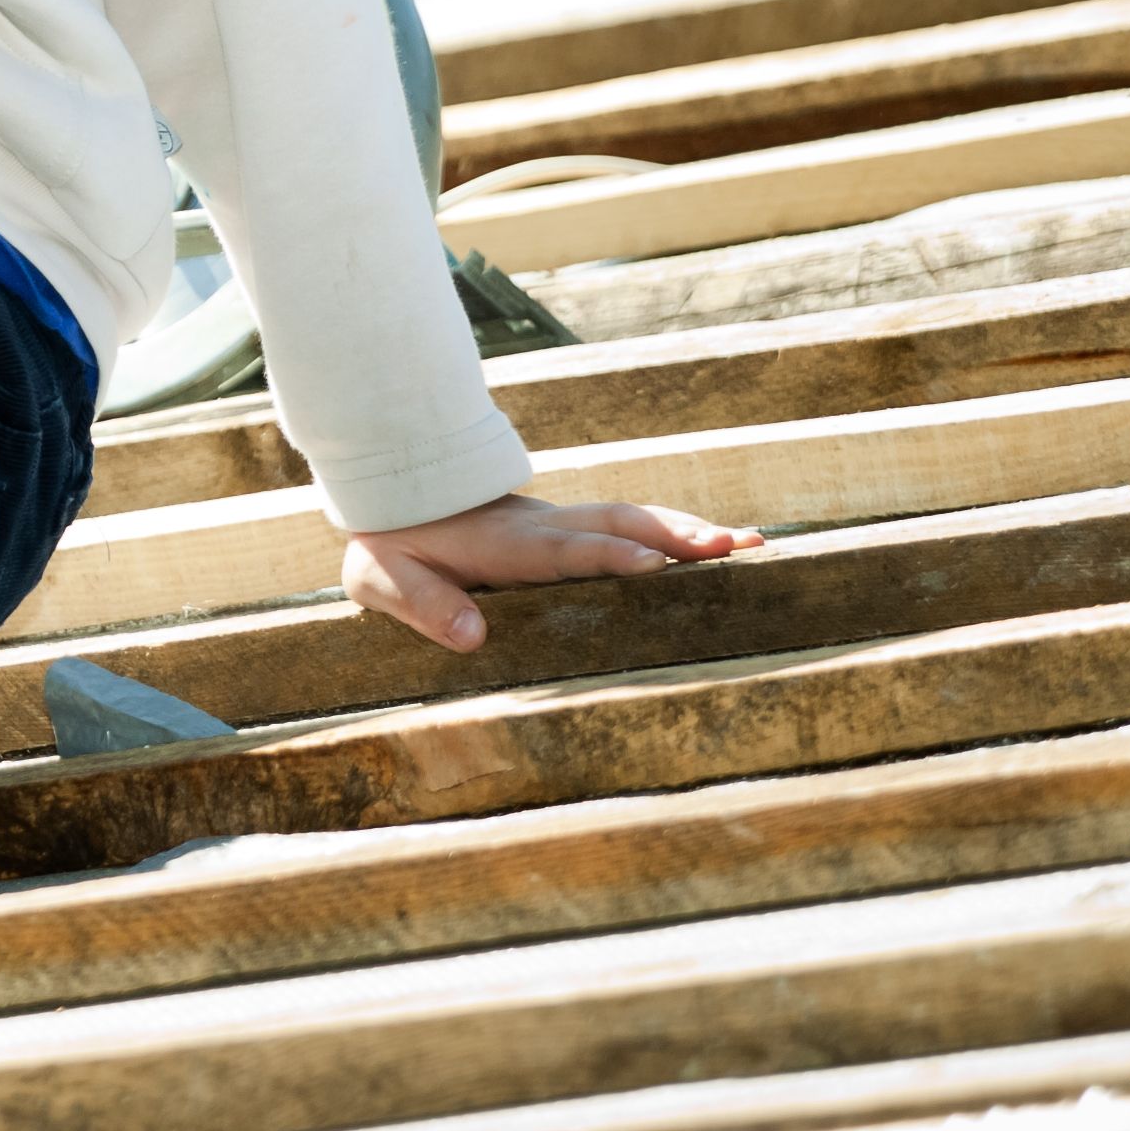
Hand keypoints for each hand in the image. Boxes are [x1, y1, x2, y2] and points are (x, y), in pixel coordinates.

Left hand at [341, 491, 760, 654]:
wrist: (391, 494)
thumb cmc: (391, 545)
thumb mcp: (381, 577)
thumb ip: (421, 604)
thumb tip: (472, 637)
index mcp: (503, 545)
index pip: (563, 549)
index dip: (607, 556)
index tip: (653, 566)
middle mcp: (542, 527)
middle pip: (616, 524)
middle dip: (674, 535)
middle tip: (733, 548)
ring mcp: (558, 524)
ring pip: (630, 518)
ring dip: (687, 530)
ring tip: (748, 543)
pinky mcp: (567, 530)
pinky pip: (626, 526)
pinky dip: (673, 531)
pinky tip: (715, 545)